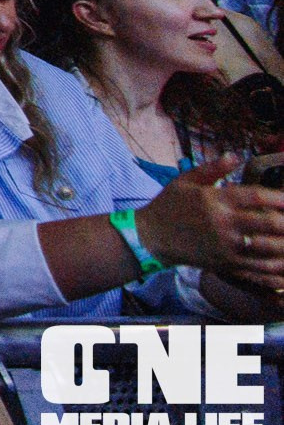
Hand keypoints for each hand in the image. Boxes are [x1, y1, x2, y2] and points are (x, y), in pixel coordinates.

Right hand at [135, 156, 283, 285]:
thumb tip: (236, 155)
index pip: (256, 196)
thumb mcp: (185, 180)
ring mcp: (226, 247)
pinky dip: (276, 267)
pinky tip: (283, 264)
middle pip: (269, 223)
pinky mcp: (226, 265)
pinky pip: (259, 269)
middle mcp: (223, 224)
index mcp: (215, 200)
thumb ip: (213, 168)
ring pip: (269, 249)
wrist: (152, 236)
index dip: (279, 198)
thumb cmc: (170, 204)